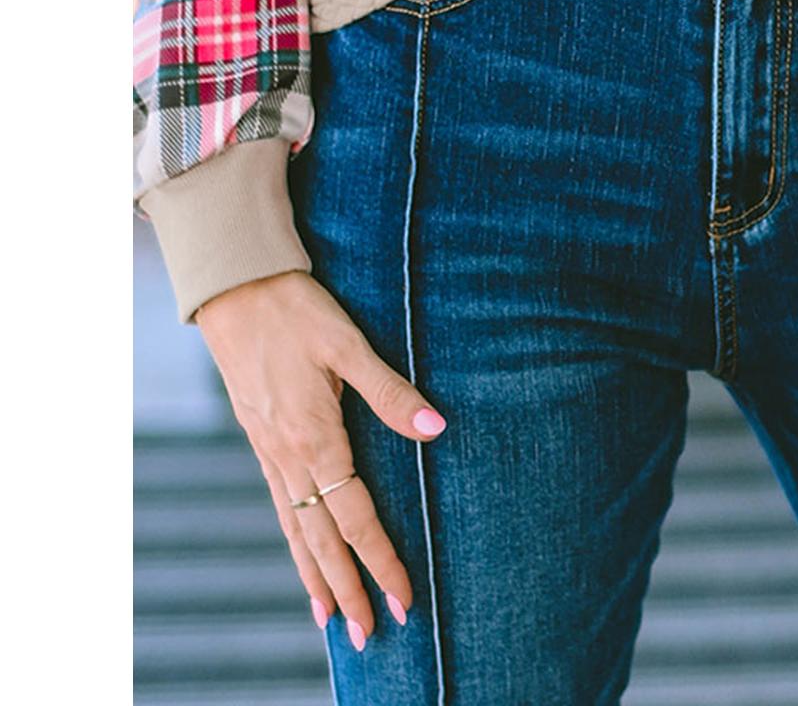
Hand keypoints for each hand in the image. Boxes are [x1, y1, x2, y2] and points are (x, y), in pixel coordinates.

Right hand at [195, 269, 448, 649]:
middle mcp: (288, 456)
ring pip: (295, 529)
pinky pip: (279, 506)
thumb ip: (390, 391)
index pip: (355, 518)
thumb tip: (435, 430)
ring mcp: (269, 451)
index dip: (380, 560)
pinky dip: (293, 541)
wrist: (235, 289)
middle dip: (346, 589)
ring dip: (315, 577)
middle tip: (369, 635)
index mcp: (314, 438)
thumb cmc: (297, 311)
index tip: (402, 598)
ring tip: (329, 620)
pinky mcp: (260, 439)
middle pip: (321, 540)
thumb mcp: (347, 344)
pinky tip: (303, 554)